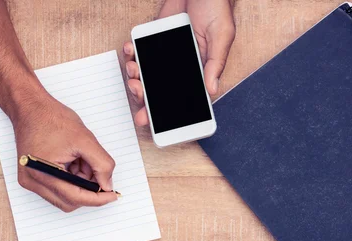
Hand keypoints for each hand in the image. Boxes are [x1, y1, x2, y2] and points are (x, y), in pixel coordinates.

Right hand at [12, 94, 117, 211]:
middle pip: (69, 201)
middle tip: (97, 170)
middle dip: (87, 189)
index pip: (75, 198)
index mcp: (43, 172)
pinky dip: (69, 180)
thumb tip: (107, 185)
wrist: (31, 108)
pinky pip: (56, 189)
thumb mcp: (85, 139)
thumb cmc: (51, 118)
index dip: (97, 199)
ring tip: (81, 161)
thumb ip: (101, 164)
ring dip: (78, 184)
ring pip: (64, 197)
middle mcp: (32, 181)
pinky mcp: (30, 177)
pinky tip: (71, 162)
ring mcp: (30, 180)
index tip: (112, 195)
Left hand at [124, 0, 235, 125]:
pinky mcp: (153, 41)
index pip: (179, 98)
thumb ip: (215, 63)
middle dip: (143, 97)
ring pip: (144, 75)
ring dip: (134, 76)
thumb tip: (211, 90)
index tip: (148, 119)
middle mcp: (179, 68)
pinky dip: (131, 54)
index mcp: (197, 72)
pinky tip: (130, 51)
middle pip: (156, 91)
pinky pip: (138, 53)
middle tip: (137, 91)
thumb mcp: (221, 36)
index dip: (162, 112)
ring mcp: (164, 56)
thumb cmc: (217, 8)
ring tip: (133, 70)